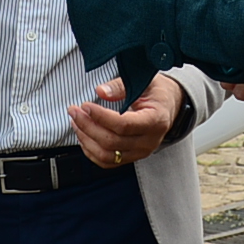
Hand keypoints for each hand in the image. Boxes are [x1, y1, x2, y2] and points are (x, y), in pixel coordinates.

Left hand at [65, 73, 179, 167]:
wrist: (169, 106)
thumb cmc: (157, 92)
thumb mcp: (144, 81)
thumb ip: (121, 86)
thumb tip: (100, 91)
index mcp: (155, 120)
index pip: (124, 125)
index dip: (101, 117)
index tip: (86, 105)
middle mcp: (149, 141)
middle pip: (112, 142)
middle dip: (88, 126)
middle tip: (74, 110)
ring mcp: (141, 152)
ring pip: (107, 155)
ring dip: (86, 139)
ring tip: (76, 122)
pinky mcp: (132, 157)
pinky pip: (107, 162)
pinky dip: (91, 151)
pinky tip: (83, 135)